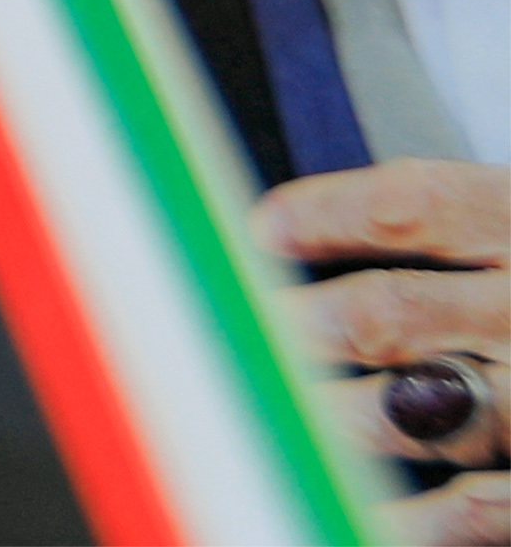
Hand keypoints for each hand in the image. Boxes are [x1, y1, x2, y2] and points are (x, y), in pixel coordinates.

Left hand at [264, 162, 510, 536]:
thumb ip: (464, 230)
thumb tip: (306, 237)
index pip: (414, 204)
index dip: (324, 214)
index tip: (260, 229)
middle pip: (391, 312)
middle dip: (300, 324)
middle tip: (244, 332)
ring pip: (418, 410)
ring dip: (333, 415)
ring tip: (277, 412)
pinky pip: (477, 505)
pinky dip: (412, 516)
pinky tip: (361, 514)